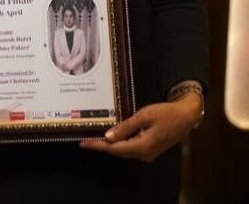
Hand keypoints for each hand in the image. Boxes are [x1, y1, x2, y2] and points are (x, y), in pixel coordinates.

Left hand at [80, 93, 202, 161]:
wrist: (185, 116)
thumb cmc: (165, 113)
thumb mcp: (144, 116)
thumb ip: (125, 127)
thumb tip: (108, 137)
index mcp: (142, 147)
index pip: (115, 148)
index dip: (98, 145)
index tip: (83, 143)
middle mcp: (144, 154)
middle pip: (118, 151)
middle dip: (101, 145)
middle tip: (85, 138)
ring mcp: (148, 153)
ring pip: (124, 150)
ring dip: (110, 144)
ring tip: (94, 136)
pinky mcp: (150, 148)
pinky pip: (130, 147)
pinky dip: (119, 142)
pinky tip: (111, 135)